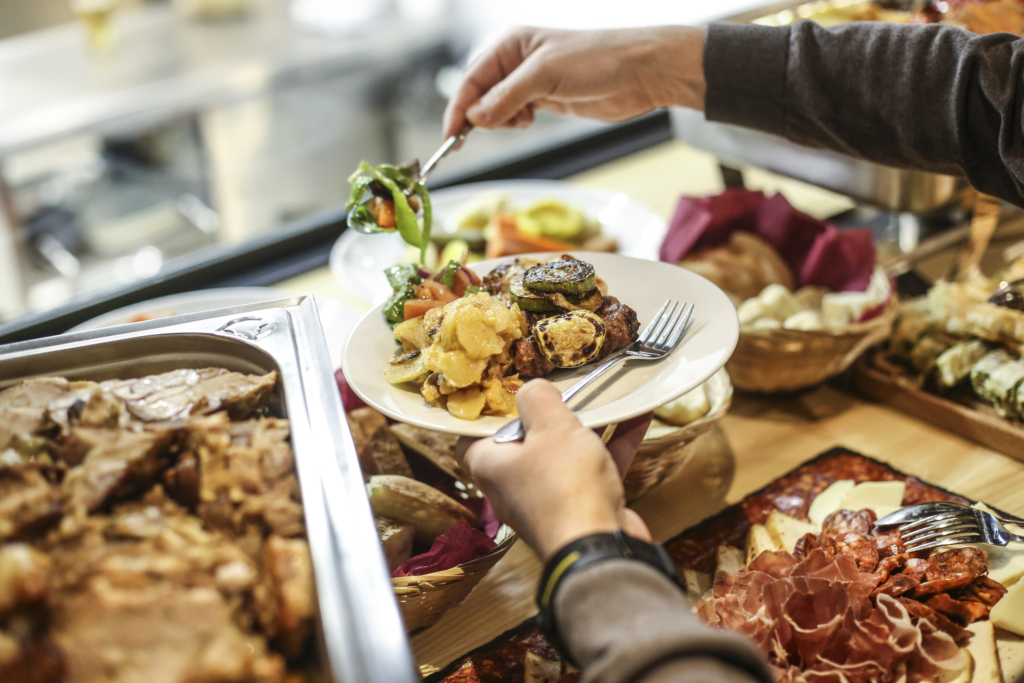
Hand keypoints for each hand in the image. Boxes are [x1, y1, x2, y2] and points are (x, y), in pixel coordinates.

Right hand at [443, 25, 706, 137]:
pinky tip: (528, 121)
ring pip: (496, 108)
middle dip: (479, 115)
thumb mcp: (545, 76)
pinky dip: (514, 123)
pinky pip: (515, 114)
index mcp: (511, 44)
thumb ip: (506, 97)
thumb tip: (474, 118)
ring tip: (521, 120)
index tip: (450, 136)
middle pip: (480, 94)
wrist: (640, 72)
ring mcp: (531, 81)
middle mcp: (517, 61)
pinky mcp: (546, 98)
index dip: (459, 107)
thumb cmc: (597, 60)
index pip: (472, 78)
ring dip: (501, 120)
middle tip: (484, 132)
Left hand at [455, 379, 653, 561]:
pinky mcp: (583, 509)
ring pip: (564, 455)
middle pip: (523, 443)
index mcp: (491, 467)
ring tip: (602, 396)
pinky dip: (613, 443)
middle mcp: (514, 487)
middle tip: (561, 389)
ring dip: (586, 426)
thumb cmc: (565, 487)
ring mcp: (549, 501)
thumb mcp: (550, 427)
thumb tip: (532, 389)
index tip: (503, 393)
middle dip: (545, 416)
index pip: (470, 439)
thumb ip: (538, 399)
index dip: (484, 415)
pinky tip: (637, 415)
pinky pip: (595, 469)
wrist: (602, 550)